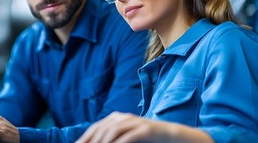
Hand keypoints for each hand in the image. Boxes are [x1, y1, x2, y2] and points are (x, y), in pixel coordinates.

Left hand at [76, 112, 212, 142]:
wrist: (172, 134)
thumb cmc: (147, 138)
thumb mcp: (127, 136)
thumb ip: (113, 138)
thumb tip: (96, 142)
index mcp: (116, 118)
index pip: (95, 127)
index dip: (85, 138)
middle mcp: (123, 118)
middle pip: (101, 128)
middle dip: (90, 141)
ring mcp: (135, 122)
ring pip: (113, 131)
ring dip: (102, 142)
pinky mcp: (146, 129)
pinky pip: (128, 137)